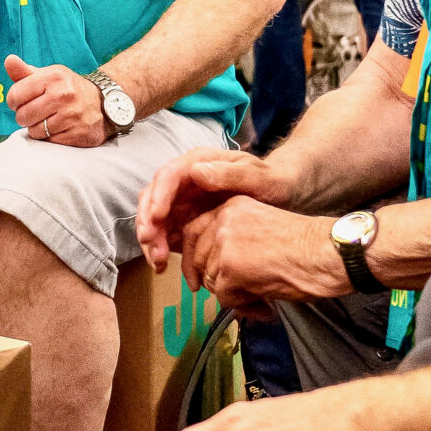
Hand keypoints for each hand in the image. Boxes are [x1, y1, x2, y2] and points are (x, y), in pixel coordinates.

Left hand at [4, 57, 107, 146]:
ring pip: (35, 131)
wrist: (104, 104)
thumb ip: (25, 72)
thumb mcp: (49, 75)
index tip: (21, 101)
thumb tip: (9, 60)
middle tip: (36, 112)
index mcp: (54, 77)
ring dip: (37, 128)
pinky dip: (50, 137)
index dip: (14, 101)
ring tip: (49, 119)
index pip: (15, 95)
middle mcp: (64, 95)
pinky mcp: (78, 134)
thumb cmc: (68, 89)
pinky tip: (60, 128)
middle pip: (22, 116)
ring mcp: (72, 116)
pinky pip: (49, 141)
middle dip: (25, 116)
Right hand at [135, 148, 291, 268]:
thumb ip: (230, 174)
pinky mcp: (184, 222)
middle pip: (153, 197)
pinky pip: (164, 235)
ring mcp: (182, 202)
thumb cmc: (272, 182)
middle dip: (148, 222)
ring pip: (154, 219)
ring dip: (151, 240)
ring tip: (158, 261)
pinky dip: (159, 250)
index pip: (169, 175)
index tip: (157, 217)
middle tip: (152, 245)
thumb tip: (195, 172)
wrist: (282, 197)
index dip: (159, 196)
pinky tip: (162, 267)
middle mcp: (184, 182)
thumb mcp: (258, 176)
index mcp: (199, 163)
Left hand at [181, 196, 350, 315]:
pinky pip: (226, 299)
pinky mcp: (231, 269)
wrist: (329, 253)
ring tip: (260, 300)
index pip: (192, 232)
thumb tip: (216, 275)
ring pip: (212, 282)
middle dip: (214, 283)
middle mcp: (223, 220)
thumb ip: (235, 243)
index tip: (197, 280)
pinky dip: (245, 308)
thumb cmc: (307, 246)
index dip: (192, 260)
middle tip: (237, 295)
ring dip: (234, 297)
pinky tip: (265, 307)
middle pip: (199, 259)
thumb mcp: (263, 229)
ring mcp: (225, 244)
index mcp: (231, 207)